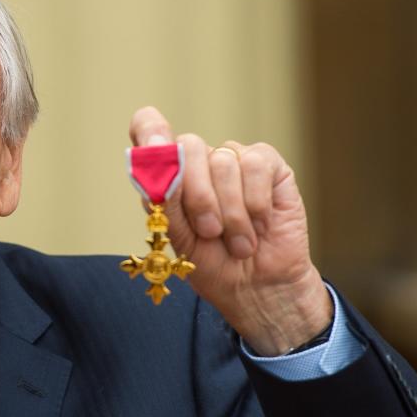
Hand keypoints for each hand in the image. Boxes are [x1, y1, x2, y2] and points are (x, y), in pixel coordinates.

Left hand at [130, 106, 331, 355]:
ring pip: (223, 161)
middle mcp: (200, 161)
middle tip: (210, 231)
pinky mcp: (268, 164)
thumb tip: (157, 157)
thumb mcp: (178, 238)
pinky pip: (256, 164)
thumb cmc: (213, 263)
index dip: (150, 130)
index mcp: (169, 175)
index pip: (149, 129)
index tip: (155, 147)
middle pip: (189, 146)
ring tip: (238, 241)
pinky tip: (259, 225)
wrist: (258, 287)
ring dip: (231, 212)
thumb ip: (164, 198)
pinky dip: (256, 203)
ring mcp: (233, 159)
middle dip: (198, 196)